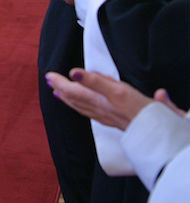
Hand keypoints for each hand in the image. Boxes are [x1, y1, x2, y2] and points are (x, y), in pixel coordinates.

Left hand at [46, 68, 161, 130]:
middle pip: (73, 98)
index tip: (49, 75)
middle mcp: (97, 108)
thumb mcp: (117, 89)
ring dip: (67, 98)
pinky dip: (79, 107)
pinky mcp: (110, 120)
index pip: (72, 89)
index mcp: (97, 99)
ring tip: (58, 92)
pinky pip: (88, 112)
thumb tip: (74, 72)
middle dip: (60, 89)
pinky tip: (79, 106)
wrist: (154, 130)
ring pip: (79, 106)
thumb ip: (95, 80)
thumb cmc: (139, 109)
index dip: (60, 82)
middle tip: (49, 81)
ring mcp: (103, 115)